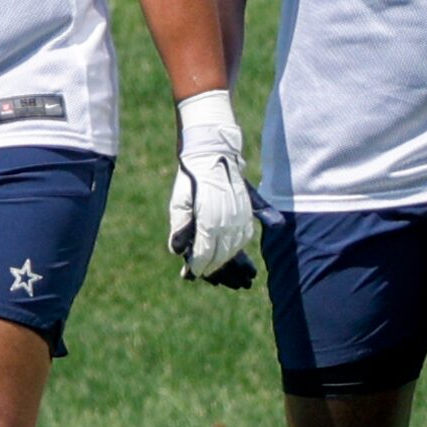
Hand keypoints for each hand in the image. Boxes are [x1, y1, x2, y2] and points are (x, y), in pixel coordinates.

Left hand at [168, 89, 257, 285]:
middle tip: (202, 273)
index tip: (193, 274)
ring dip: (226, 259)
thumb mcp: (179, 201)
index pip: (205, 254)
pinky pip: (245, 236)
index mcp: (209, 220)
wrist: (214, 152)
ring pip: (235, 248)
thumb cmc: (191, 176)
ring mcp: (240, 216)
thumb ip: (180, 227)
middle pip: (222, 255)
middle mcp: (227, 221)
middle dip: (212, 266)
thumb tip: (179, 250)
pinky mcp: (247, 211)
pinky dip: (237, 247)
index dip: (199, 267)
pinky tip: (230, 250)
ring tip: (216, 265)